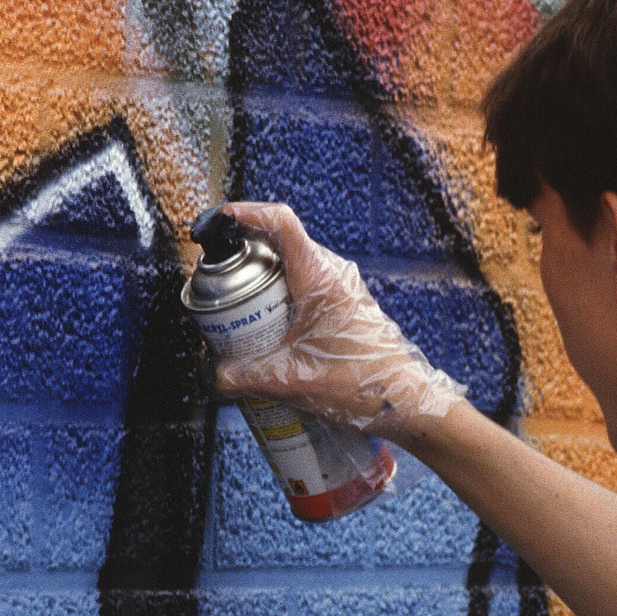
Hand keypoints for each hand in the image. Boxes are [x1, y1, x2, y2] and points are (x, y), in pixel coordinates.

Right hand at [209, 203, 466, 440]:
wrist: (405, 401)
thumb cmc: (361, 386)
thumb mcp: (290, 381)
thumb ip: (243, 377)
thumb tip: (211, 375)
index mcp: (320, 279)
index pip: (281, 223)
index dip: (244, 214)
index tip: (217, 221)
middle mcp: (333, 273)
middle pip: (279, 242)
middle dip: (243, 255)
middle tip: (217, 279)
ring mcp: (341, 286)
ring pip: (292, 263)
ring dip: (262, 278)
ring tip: (237, 307)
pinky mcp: (344, 302)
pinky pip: (305, 282)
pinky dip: (280, 294)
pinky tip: (266, 326)